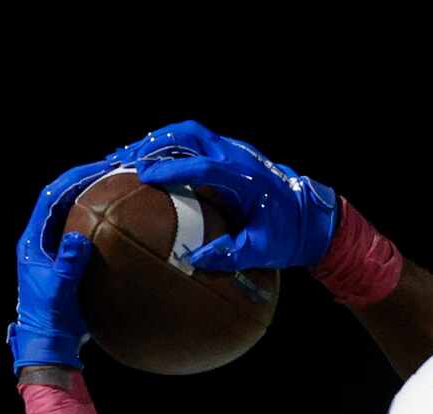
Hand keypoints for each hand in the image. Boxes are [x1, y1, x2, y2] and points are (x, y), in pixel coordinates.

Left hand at [12, 158, 116, 371]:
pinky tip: (120, 218)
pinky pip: (84, 231)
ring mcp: (55, 251)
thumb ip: (66, 265)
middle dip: (85, 180)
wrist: (50, 344)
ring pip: (73, 212)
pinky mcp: (68, 262)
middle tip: (112, 169)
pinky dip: (100, 220)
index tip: (98, 167)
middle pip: (63, 198)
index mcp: (33, 242)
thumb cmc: (50, 319)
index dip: (73, 178)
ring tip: (117, 184)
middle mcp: (42, 241)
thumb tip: (78, 238)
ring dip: (93, 197)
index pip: (51, 197)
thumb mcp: (58, 291)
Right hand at [124, 119, 338, 272]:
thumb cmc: (286, 235)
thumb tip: (194, 260)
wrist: (309, 216)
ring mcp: (232, 150)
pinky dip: (166, 147)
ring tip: (124, 158)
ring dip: (156, 141)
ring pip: (188, 133)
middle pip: (189, 134)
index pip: (203, 166)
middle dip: (154, 143)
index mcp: (245, 178)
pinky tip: (145, 163)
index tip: (143, 176)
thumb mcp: (262, 250)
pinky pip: (192, 142)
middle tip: (124, 160)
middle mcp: (236, 156)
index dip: (172, 169)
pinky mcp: (226, 154)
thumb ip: (231, 254)